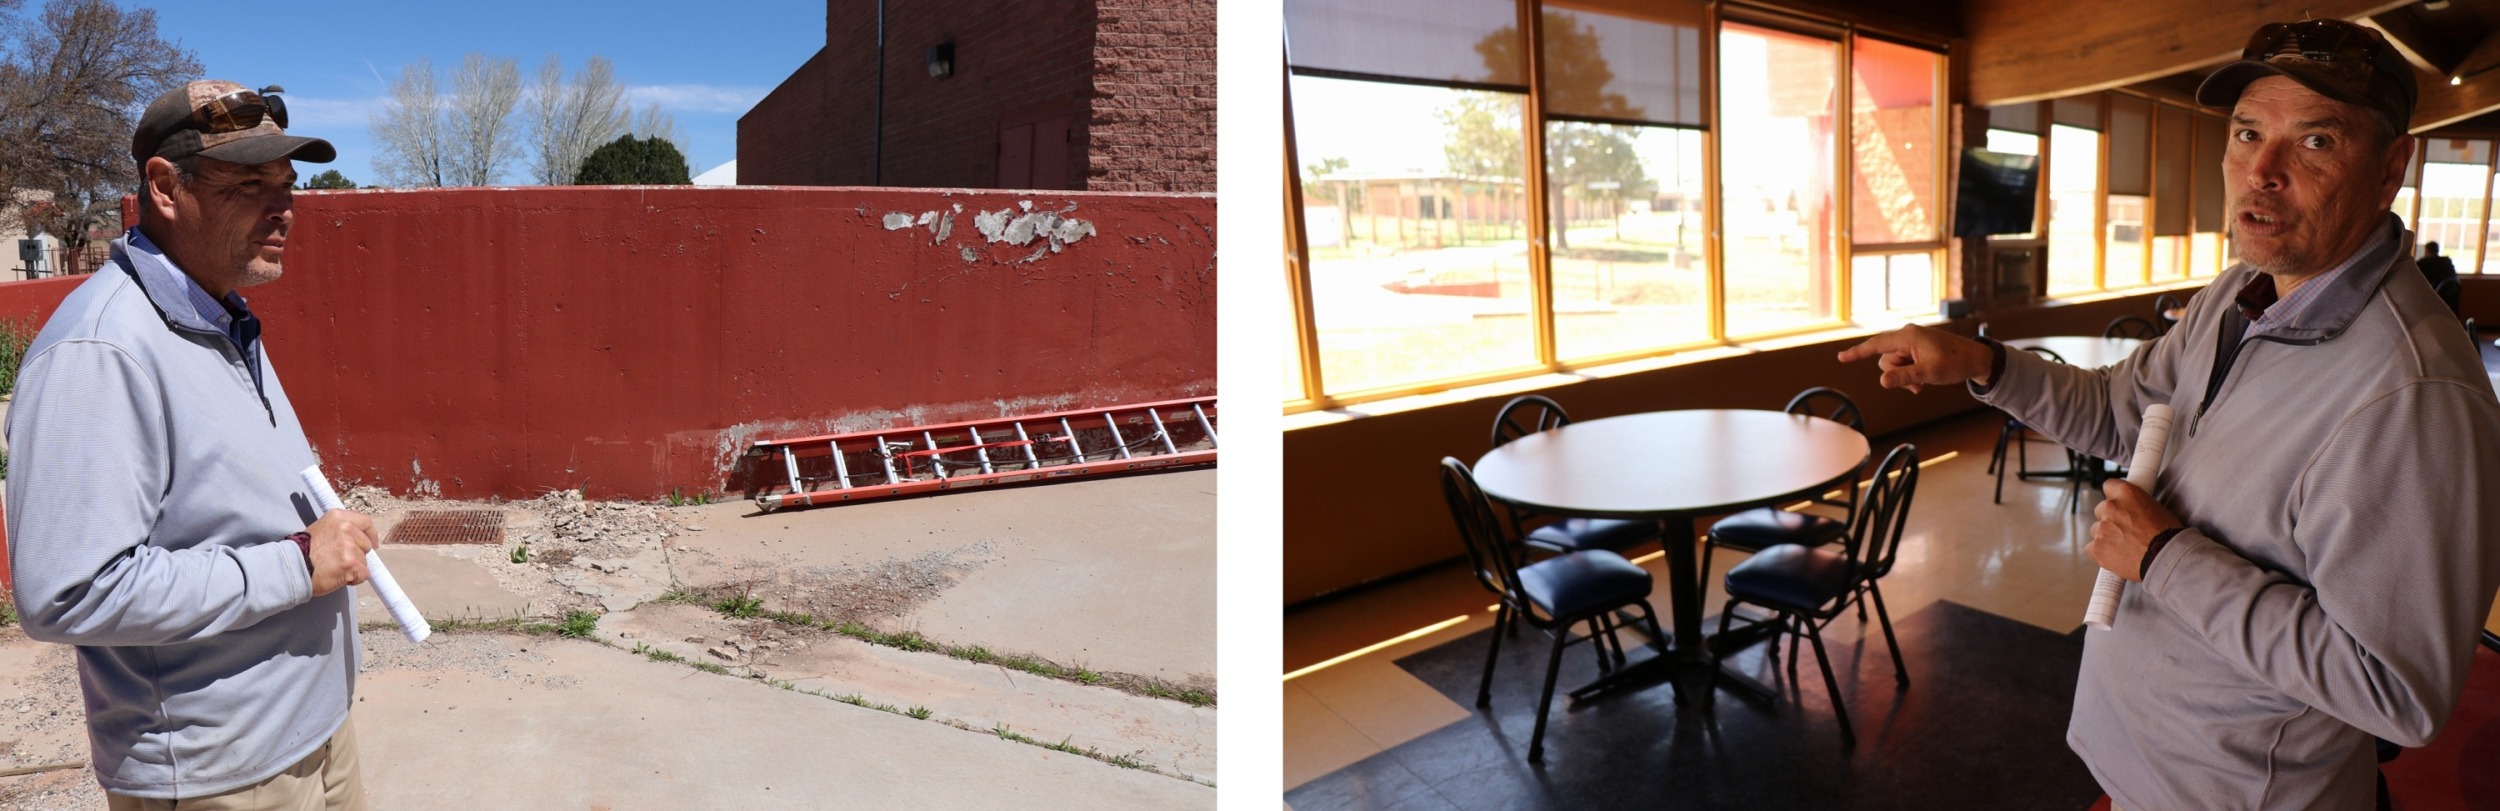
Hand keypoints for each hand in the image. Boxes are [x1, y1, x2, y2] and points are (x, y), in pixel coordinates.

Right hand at [305, 508, 377, 596]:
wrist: (291, 567)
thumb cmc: (303, 551)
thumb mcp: (320, 529)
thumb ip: (340, 530)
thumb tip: (358, 539)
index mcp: (338, 517)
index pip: (366, 522)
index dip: (370, 535)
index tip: (372, 544)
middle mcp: (346, 528)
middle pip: (366, 545)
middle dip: (358, 555)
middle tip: (339, 561)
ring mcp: (349, 546)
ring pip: (364, 561)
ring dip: (354, 568)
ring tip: (334, 569)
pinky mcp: (350, 564)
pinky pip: (363, 574)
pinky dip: (355, 579)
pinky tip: (339, 578)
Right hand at [1835, 325, 1994, 392]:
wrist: (1977, 360)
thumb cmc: (1955, 363)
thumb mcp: (1929, 373)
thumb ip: (1904, 377)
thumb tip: (1882, 382)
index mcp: (1909, 336)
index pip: (1876, 344)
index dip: (1858, 353)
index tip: (1841, 358)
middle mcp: (1908, 336)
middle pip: (1885, 359)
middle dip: (1896, 375)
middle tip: (1915, 387)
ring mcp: (1912, 342)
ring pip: (1894, 364)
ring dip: (1904, 377)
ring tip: (1922, 384)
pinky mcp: (1917, 349)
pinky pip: (1903, 364)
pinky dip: (1909, 374)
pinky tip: (1923, 380)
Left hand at [2091, 480, 2180, 581]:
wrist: (2166, 558)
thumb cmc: (2168, 535)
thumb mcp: (2156, 508)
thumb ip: (2136, 504)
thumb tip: (2131, 509)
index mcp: (2126, 493)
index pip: (2109, 486)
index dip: (2114, 496)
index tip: (2118, 504)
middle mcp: (2110, 507)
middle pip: (2101, 510)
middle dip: (2111, 518)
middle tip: (2126, 530)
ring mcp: (2101, 528)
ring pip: (2097, 529)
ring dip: (2106, 535)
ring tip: (2125, 545)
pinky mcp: (2096, 547)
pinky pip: (2092, 547)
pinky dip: (2102, 552)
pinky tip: (2117, 555)